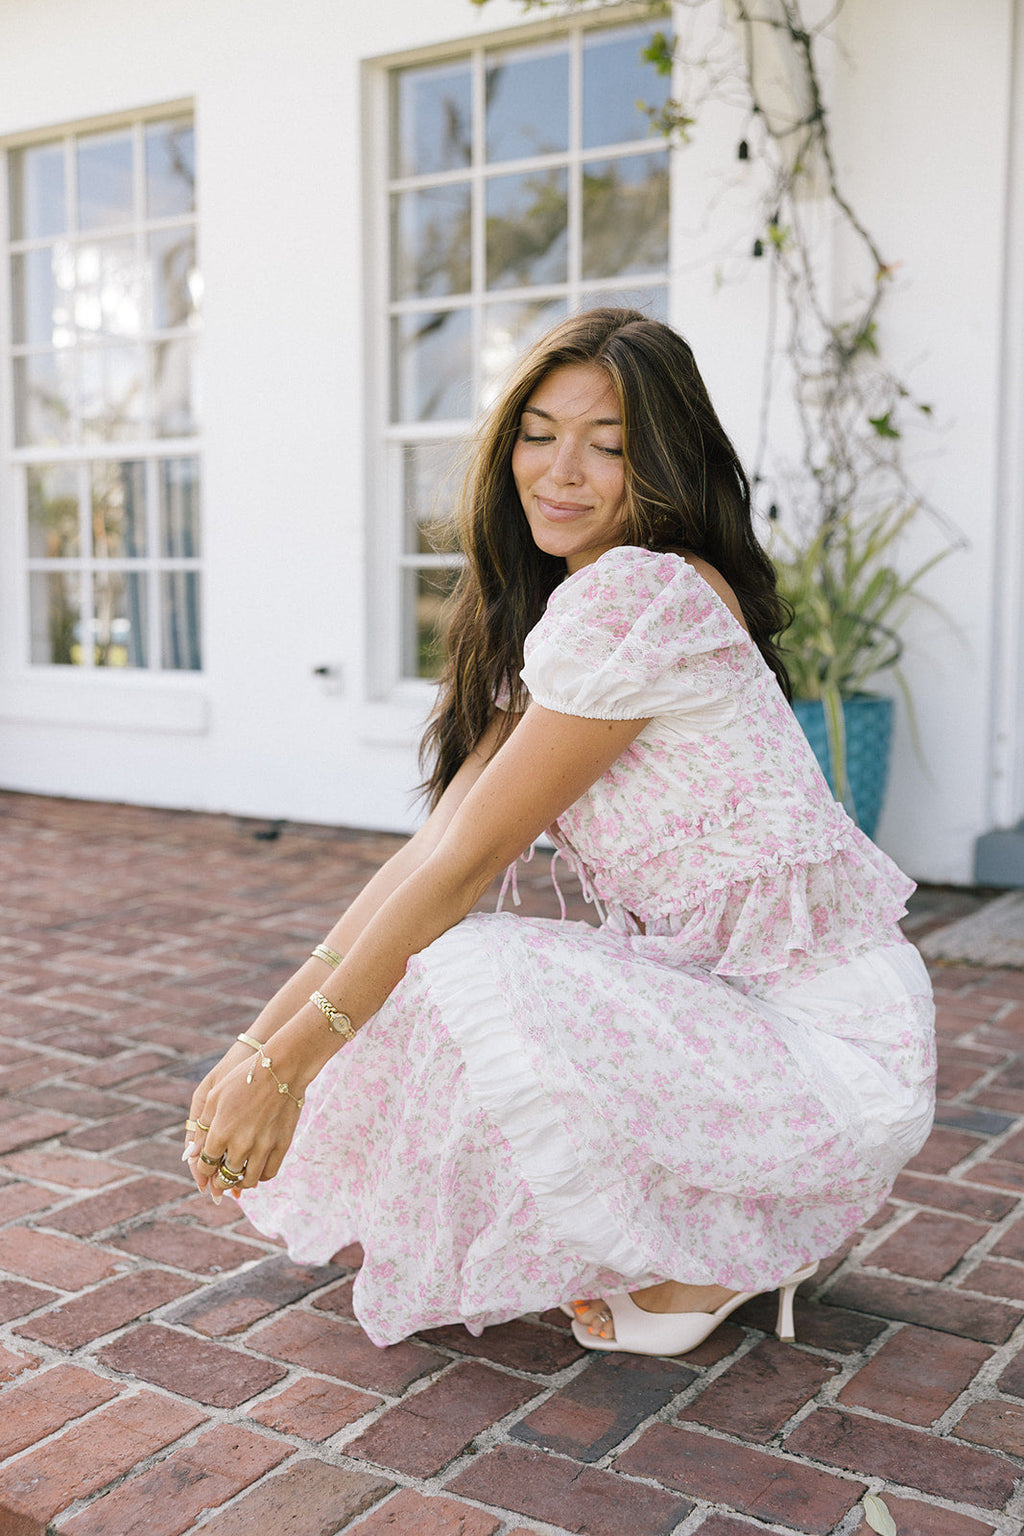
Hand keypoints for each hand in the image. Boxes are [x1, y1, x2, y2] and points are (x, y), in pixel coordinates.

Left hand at [185, 1045, 302, 1201]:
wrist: (282, 1067)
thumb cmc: (244, 1078)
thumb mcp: (214, 1096)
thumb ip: (203, 1126)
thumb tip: (194, 1152)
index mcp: (220, 1132)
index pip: (205, 1165)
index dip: (203, 1171)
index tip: (206, 1169)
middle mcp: (240, 1144)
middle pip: (225, 1177)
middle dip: (219, 1181)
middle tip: (220, 1180)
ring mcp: (263, 1146)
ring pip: (248, 1180)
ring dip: (240, 1183)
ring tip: (238, 1178)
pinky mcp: (281, 1145)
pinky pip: (268, 1174)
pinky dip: (260, 1177)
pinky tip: (256, 1170)